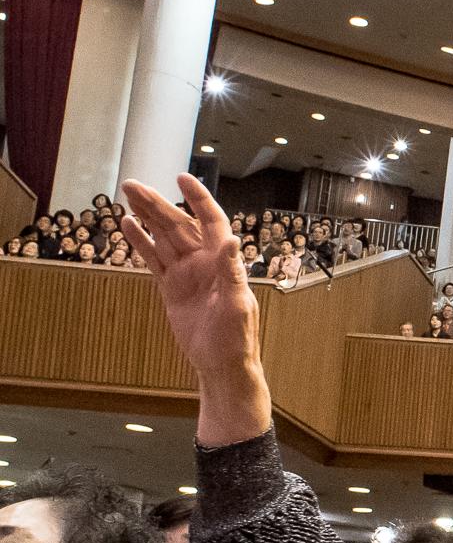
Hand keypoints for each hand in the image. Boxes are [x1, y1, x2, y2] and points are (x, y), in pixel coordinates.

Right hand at [119, 175, 268, 444]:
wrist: (222, 364)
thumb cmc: (236, 338)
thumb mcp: (236, 304)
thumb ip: (232, 272)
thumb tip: (233, 240)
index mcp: (222, 262)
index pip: (211, 221)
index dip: (198, 199)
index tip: (181, 178)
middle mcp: (204, 262)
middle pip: (179, 224)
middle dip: (157, 203)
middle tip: (132, 184)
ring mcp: (186, 273)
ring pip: (163, 237)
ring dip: (146, 216)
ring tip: (126, 195)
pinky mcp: (171, 287)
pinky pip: (154, 258)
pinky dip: (141, 242)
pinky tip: (127, 224)